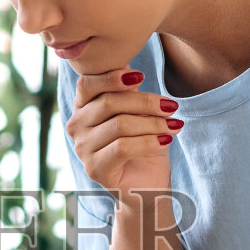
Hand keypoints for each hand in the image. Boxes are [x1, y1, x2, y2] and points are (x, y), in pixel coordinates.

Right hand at [65, 68, 180, 199]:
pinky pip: (123, 147)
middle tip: (171, 106)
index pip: (87, 84)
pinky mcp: (94, 169)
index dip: (112, 77)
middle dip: (145, 102)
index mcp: (82, 108)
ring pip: (119, 125)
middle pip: (108, 103)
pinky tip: (166, 140)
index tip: (141, 77)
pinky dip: (149, 141)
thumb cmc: (144, 145)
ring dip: (153, 123)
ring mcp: (82, 149)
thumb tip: (127, 63)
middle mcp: (76, 127)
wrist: (148, 186)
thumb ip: (129, 91)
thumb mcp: (139, 113)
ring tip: (174, 125)